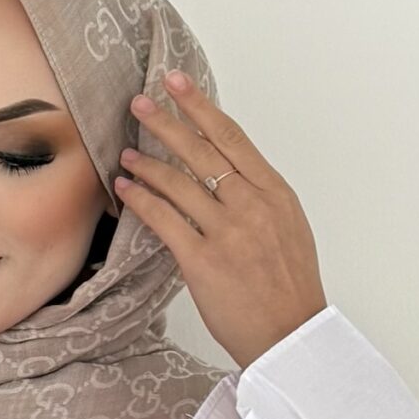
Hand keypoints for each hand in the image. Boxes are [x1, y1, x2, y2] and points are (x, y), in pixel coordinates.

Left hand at [113, 70, 327, 369]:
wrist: (291, 336)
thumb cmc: (289, 287)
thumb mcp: (288, 228)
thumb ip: (259, 197)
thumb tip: (226, 172)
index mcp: (275, 193)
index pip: (232, 137)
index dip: (201, 107)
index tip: (178, 83)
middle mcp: (252, 206)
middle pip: (202, 151)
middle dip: (166, 123)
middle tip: (139, 103)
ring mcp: (228, 233)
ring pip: (179, 184)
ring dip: (148, 164)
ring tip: (127, 154)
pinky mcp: (204, 262)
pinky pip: (166, 221)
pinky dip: (142, 201)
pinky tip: (127, 190)